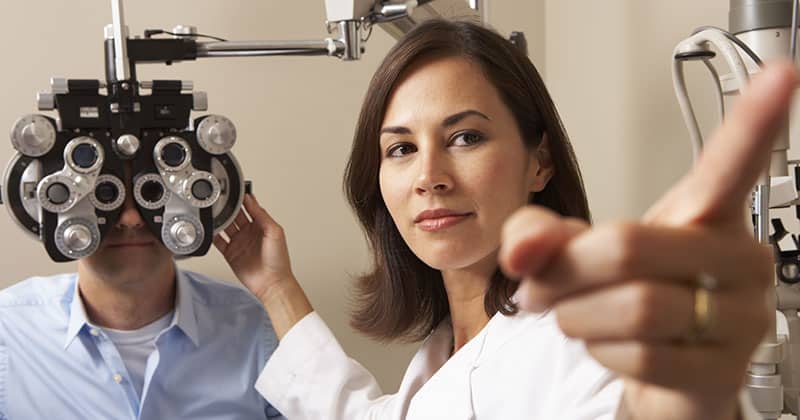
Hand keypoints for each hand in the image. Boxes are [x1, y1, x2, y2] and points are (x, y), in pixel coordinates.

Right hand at [214, 194, 294, 301]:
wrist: (272, 283)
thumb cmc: (279, 260)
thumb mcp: (275, 232)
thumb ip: (262, 215)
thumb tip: (252, 200)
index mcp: (261, 225)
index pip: (249, 207)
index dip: (241, 199)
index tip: (234, 191)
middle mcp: (249, 232)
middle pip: (234, 215)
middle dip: (227, 208)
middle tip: (219, 200)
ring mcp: (239, 242)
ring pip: (225, 226)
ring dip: (219, 220)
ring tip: (212, 212)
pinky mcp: (230, 253)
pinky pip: (218, 241)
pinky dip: (212, 235)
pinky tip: (209, 229)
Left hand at [499, 61, 797, 419]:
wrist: (658, 368)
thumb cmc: (624, 294)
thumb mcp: (574, 253)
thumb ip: (537, 235)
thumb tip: (522, 253)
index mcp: (702, 213)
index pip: (731, 164)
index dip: (754, 122)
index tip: (780, 77)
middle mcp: (735, 258)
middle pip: (629, 247)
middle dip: (565, 272)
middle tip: (541, 286)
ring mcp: (740, 316)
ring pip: (634, 309)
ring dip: (579, 319)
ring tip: (579, 318)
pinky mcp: (725, 370)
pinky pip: (644, 359)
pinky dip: (603, 356)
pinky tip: (611, 348)